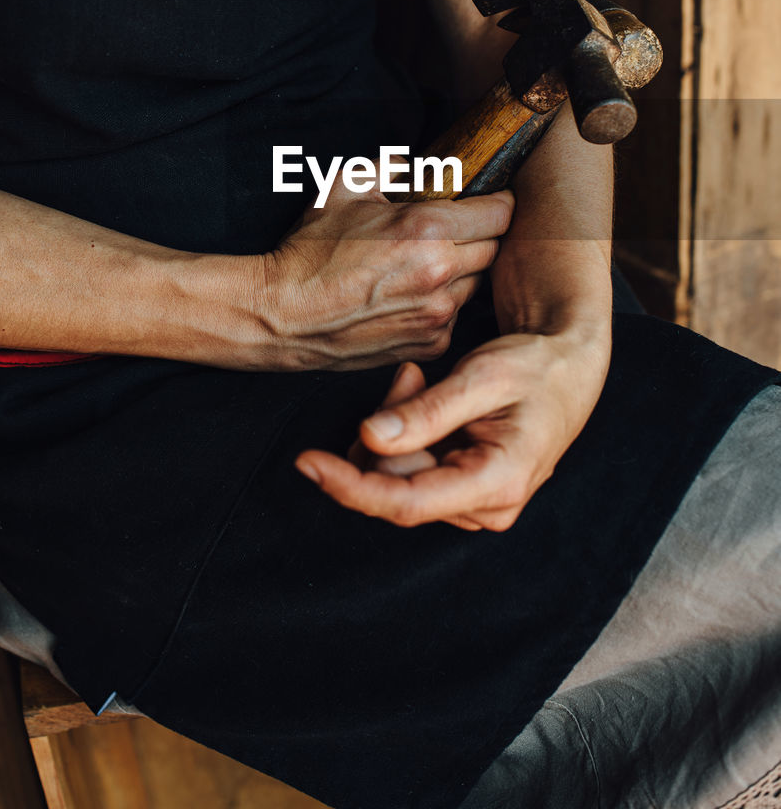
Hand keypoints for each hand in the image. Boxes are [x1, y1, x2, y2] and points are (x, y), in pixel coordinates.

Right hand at [261, 177, 512, 371]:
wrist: (284, 314)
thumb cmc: (309, 253)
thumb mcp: (342, 188)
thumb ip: (384, 167)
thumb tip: (406, 161)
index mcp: (427, 230)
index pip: (500, 213)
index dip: (497, 202)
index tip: (489, 199)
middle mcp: (441, 273)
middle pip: (494, 249)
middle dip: (478, 235)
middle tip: (452, 229)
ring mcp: (438, 314)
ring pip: (476, 284)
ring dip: (461, 271)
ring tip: (424, 264)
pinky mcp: (430, 343)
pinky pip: (454, 316)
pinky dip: (441, 304)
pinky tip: (411, 295)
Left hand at [294, 321, 610, 528]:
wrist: (567, 367)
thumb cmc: (534, 367)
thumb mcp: (483, 377)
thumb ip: (428, 412)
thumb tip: (369, 438)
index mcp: (498, 484)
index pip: (404, 503)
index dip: (349, 485)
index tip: (306, 461)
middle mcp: (485, 508)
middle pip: (394, 486)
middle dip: (385, 430)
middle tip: (410, 374)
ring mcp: (471, 504)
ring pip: (396, 477)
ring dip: (395, 426)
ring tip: (422, 380)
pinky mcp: (459, 492)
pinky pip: (408, 470)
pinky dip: (404, 430)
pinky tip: (424, 396)